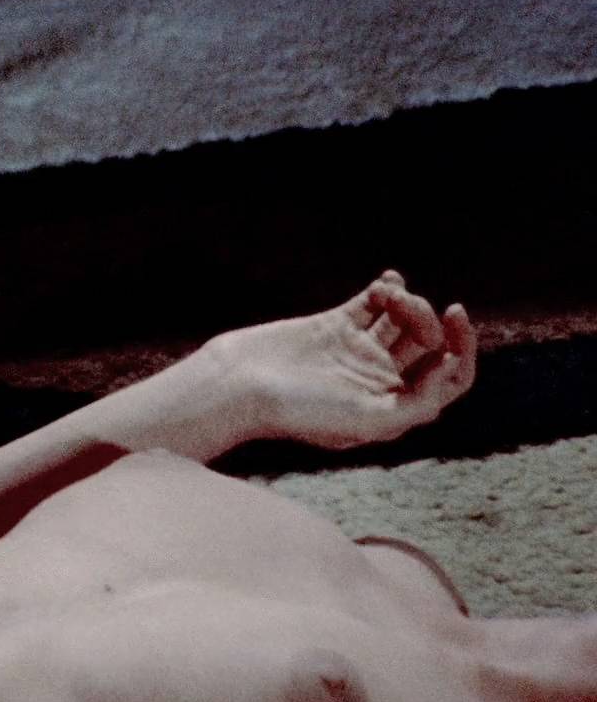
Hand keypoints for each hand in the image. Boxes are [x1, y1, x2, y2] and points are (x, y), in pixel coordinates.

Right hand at [212, 271, 477, 450]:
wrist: (238, 385)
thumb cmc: (298, 411)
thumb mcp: (364, 420)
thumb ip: (414, 405)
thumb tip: (449, 371)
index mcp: (394, 406)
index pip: (450, 377)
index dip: (463, 347)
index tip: (453, 317)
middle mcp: (380, 379)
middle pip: (428, 343)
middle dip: (426, 317)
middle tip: (403, 305)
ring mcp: (357, 351)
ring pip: (402, 319)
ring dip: (405, 300)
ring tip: (385, 292)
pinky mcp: (334, 327)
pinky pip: (372, 303)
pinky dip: (386, 288)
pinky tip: (386, 280)